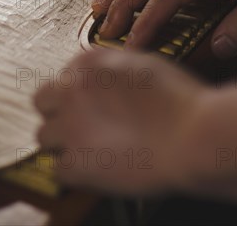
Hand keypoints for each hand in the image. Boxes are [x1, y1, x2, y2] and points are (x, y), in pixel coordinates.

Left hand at [33, 49, 206, 193]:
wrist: (194, 134)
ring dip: (62, 143)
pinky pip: (58, 170)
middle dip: (58, 113)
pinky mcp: (76, 163)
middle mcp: (72, 91)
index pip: (64, 77)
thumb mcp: (145, 65)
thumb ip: (114, 69)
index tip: (90, 103)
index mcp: (89, 64)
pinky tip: (95, 169)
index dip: (77, 92)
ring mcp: (70, 128)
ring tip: (89, 149)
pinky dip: (74, 172)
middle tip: (79, 124)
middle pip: (42, 102)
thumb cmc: (180, 100)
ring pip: (43, 136)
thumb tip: (107, 79)